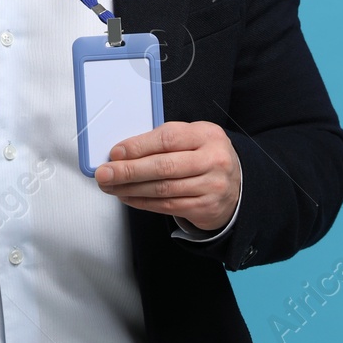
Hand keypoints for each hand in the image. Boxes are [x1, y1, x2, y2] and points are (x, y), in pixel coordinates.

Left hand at [93, 120, 240, 231]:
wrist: (237, 185)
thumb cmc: (206, 156)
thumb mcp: (193, 138)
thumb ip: (164, 140)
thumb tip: (124, 151)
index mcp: (207, 135)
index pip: (167, 139)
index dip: (138, 146)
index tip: (116, 152)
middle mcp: (213, 160)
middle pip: (163, 167)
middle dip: (128, 171)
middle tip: (106, 173)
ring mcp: (211, 186)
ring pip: (162, 189)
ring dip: (130, 189)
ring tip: (111, 186)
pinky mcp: (205, 208)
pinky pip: (167, 206)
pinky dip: (142, 202)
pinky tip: (128, 197)